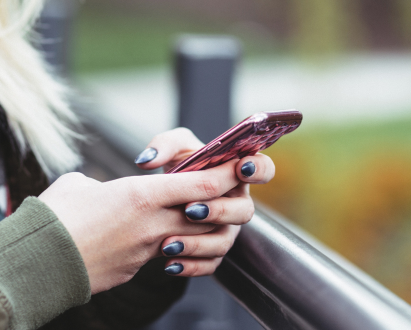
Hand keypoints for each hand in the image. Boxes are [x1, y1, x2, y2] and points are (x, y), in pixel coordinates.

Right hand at [39, 160, 239, 293]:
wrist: (36, 264)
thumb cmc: (53, 216)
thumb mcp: (79, 185)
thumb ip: (104, 184)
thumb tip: (104, 191)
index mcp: (141, 195)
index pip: (202, 184)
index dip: (226, 174)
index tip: (238, 165)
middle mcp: (152, 225)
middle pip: (206, 214)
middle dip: (220, 203)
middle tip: (221, 191)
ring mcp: (146, 251)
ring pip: (190, 238)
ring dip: (197, 228)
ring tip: (187, 218)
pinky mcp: (134, 270)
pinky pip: (163, 256)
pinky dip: (168, 248)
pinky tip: (156, 241)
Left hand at [134, 128, 274, 276]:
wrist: (162, 198)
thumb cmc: (178, 166)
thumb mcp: (172, 148)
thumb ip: (163, 145)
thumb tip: (147, 161)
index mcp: (236, 174)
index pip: (263, 169)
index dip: (258, 169)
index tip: (241, 168)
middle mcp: (236, 203)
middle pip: (244, 211)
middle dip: (219, 211)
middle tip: (190, 209)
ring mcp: (227, 230)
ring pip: (224, 242)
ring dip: (198, 243)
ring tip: (169, 243)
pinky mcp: (213, 252)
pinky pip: (209, 264)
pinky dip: (190, 266)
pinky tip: (169, 264)